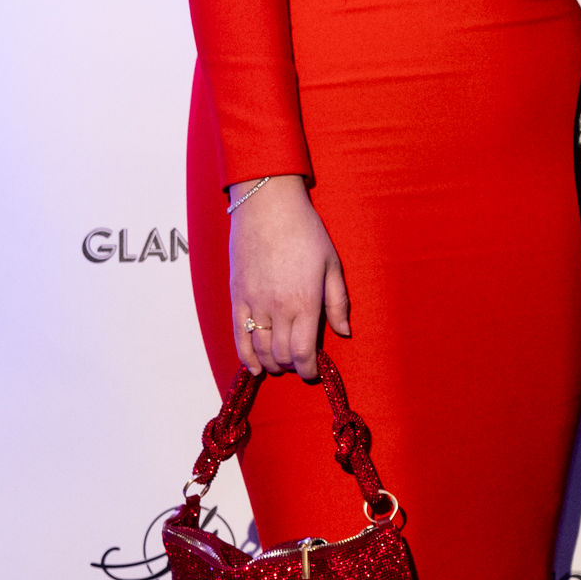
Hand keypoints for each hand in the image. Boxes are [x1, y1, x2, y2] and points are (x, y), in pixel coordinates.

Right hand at [228, 179, 348, 381]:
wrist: (267, 207)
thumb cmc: (305, 232)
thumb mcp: (332, 264)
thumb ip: (337, 302)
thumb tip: (343, 332)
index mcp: (304, 301)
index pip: (303, 351)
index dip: (309, 369)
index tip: (314, 372)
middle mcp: (277, 307)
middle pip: (281, 354)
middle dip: (293, 366)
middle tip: (301, 365)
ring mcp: (254, 303)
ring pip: (259, 348)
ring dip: (271, 363)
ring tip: (281, 364)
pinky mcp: (237, 296)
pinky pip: (239, 335)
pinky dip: (246, 355)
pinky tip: (254, 367)